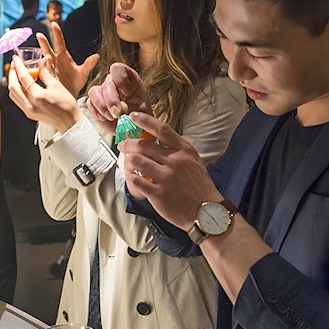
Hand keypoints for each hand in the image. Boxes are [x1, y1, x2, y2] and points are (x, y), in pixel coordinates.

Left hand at [7, 52, 83, 132]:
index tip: (16, 59)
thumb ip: (45, 73)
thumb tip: (40, 63)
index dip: (18, 66)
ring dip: (12, 83)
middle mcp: (30, 104)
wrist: (69, 121)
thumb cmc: (67, 105)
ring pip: (13, 94)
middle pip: (13, 87)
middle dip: (12, 74)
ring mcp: (28, 110)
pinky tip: (21, 85)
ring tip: (16, 74)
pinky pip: (17, 100)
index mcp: (38, 96)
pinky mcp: (28, 113)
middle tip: (14, 65)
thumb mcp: (57, 86)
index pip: (23, 77)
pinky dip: (17, 91)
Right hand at [36, 22, 99, 97]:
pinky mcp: (44, 78)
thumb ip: (88, 65)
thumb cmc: (75, 83)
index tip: (54, 24)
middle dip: (44, 42)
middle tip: (39, 35)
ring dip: (39, 58)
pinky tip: (32, 69)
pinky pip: (39, 72)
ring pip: (41, 61)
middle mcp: (54, 61)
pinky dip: (35, 70)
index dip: (57, 34)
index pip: (60, 43)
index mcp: (63, 57)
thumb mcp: (83, 74)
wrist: (69, 96)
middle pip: (47, 49)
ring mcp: (48, 69)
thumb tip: (97, 56)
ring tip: (38, 55)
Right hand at [86, 63, 150, 134]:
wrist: (132, 124)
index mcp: (127, 77)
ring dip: (102, 107)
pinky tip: (106, 118)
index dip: (120, 79)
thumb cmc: (139, 114)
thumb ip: (138, 110)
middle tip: (117, 114)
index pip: (118, 69)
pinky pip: (90, 103)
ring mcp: (102, 91)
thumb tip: (127, 113)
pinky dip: (97, 113)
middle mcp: (113, 81)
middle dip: (111, 101)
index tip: (128, 93)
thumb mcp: (144, 109)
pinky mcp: (94, 102)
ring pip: (94, 92)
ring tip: (112, 117)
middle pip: (106, 84)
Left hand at [117, 111, 220, 229]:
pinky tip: (132, 176)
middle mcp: (175, 162)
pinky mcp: (158, 194)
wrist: (206, 212)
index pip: (162, 129)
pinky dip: (130, 176)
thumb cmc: (199, 186)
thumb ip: (177, 149)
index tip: (133, 116)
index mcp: (184, 151)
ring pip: (136, 161)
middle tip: (122, 145)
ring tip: (127, 161)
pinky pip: (136, 180)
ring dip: (127, 160)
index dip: (145, 120)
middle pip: (143, 145)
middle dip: (127, 143)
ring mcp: (166, 178)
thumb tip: (157, 138)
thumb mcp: (194, 161)